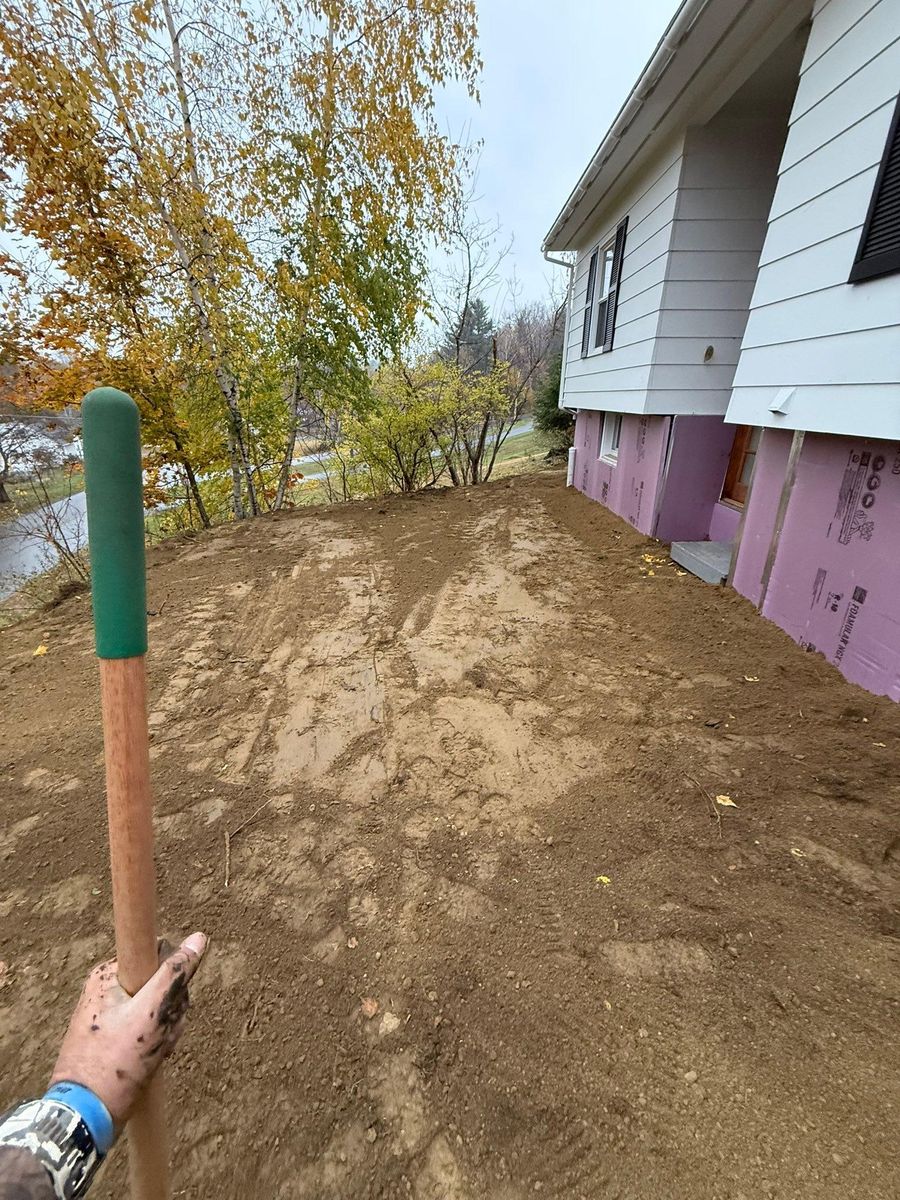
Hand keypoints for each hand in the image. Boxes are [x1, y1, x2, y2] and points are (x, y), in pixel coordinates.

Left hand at [49, 933, 207, 1129]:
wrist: (84, 1117)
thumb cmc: (115, 1064)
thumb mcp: (150, 1014)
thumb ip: (174, 975)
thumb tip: (198, 938)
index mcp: (107, 975)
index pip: (159, 957)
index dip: (172, 981)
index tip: (167, 1007)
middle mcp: (106, 991)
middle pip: (160, 986)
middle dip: (170, 1012)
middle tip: (161, 1036)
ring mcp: (109, 1017)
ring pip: (157, 1012)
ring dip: (166, 1032)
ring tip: (155, 1054)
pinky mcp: (112, 1040)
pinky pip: (147, 1031)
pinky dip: (157, 1046)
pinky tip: (151, 1063)